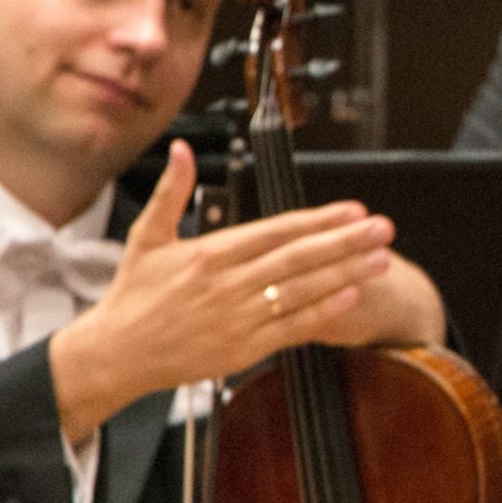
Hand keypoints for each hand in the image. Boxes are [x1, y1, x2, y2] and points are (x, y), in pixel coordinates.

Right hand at [47, 146, 400, 442]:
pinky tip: (352, 296)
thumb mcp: (147, 236)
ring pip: (302, 291)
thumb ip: (172, 191)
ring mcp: (238, 318)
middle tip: (384, 228)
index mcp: (209, 253)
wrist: (117, 353)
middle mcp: (228, 284)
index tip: (354, 210)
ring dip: (346, 274)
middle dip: (345, 242)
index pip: (276, 230)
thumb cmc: (133, 295)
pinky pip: (291, 327)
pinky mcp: (242, 349)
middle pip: (298, 258)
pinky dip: (323, 311)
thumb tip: (182, 149)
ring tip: (381, 259)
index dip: (319, 220)